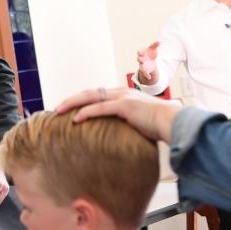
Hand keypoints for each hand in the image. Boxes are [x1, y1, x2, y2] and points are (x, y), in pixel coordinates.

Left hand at [55, 87, 181, 143]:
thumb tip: (119, 138)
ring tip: (59, 111)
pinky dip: (86, 113)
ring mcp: (122, 97)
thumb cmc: (159, 126)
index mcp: (124, 94)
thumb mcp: (140, 122)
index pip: (97, 94)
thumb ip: (128, 125)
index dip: (82, 100)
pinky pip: (99, 108)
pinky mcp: (124, 106)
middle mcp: (121, 92)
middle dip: (72, 99)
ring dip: (73, 103)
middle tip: (58, 108)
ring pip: (90, 97)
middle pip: (90, 93)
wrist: (172, 122)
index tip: (70, 108)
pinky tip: (75, 119)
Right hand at [135, 42, 159, 84]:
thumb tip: (159, 42)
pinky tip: (149, 77)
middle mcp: (141, 59)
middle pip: (139, 59)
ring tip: (144, 70)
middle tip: (140, 59)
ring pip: (141, 67)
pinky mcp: (145, 70)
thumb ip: (155, 45)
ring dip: (142, 68)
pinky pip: (145, 73)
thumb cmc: (151, 53)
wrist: (151, 61)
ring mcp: (142, 65)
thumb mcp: (153, 49)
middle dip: (139, 59)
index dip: (139, 52)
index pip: (139, 52)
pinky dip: (147, 75)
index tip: (139, 52)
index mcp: (142, 53)